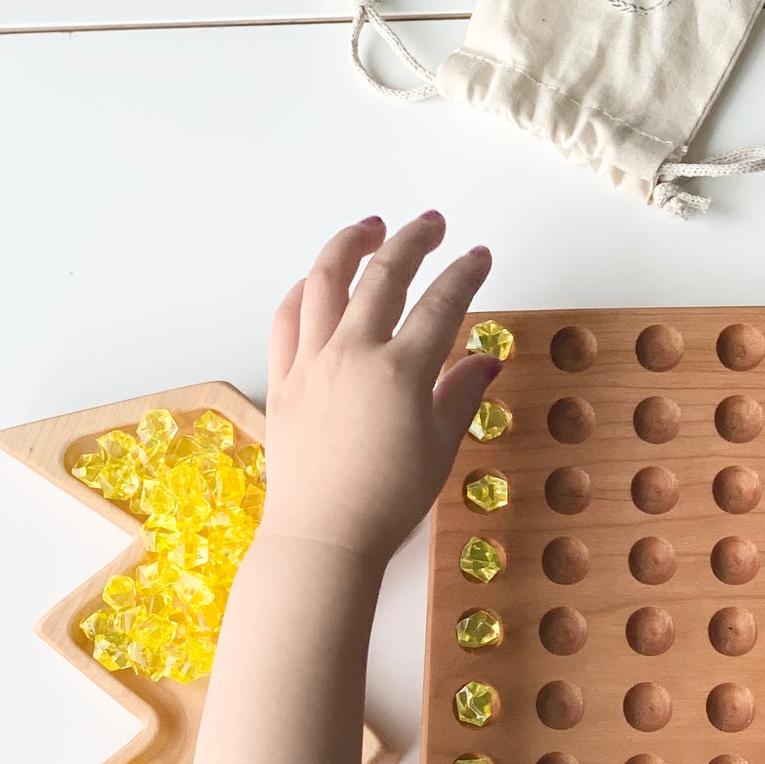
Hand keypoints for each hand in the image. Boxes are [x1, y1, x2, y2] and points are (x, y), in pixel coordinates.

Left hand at [259, 212, 497, 562]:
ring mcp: (311, 363)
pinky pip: (287, 319)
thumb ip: (459, 396)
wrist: (323, 539)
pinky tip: (315, 282)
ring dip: (349, 245)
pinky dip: (303, 291)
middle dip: (412, 241)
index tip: (479, 256)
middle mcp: (353, 354)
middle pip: (384, 276)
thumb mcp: (439, 449)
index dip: (465, 274)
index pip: (442, 305)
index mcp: (401, 372)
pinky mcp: (282, 381)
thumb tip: (482, 361)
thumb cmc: (388, 503)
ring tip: (370, 228)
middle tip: (431, 225)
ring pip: (325, 282)